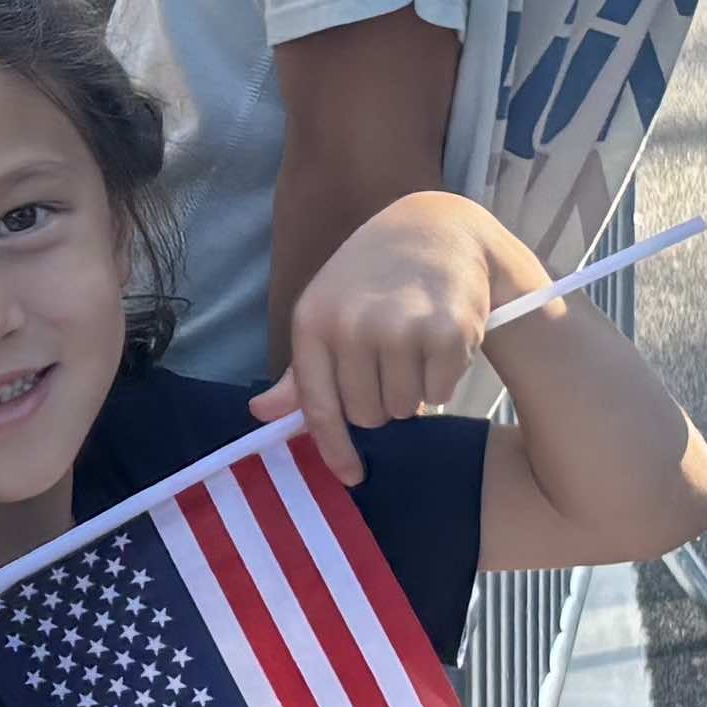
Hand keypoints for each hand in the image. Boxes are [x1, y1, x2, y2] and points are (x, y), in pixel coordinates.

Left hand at [263, 187, 548, 479]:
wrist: (436, 229)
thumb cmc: (372, 278)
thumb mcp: (327, 312)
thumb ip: (301, 372)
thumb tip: (260, 415)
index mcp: (313, 323)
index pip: (319, 407)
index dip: (335, 450)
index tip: (351, 476)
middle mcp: (353, 326)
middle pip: (368, 415)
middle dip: (381, 402)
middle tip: (391, 364)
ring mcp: (400, 328)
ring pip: (406, 408)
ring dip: (413, 391)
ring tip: (414, 347)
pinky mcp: (446, 331)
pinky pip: (441, 392)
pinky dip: (443, 379)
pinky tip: (439, 341)